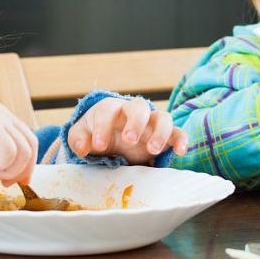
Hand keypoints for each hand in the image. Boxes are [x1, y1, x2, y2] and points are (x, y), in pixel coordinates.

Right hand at [0, 100, 37, 184]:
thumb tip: (13, 175)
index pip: (27, 138)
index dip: (27, 162)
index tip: (16, 181)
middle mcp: (0, 112)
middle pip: (30, 144)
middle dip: (21, 169)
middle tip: (2, 182)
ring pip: (23, 150)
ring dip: (8, 169)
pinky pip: (10, 152)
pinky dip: (0, 164)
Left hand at [67, 98, 188, 164]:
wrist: (111, 137)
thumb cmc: (95, 133)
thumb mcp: (81, 135)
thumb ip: (78, 139)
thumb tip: (82, 148)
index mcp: (110, 109)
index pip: (108, 110)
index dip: (103, 126)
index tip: (98, 145)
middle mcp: (133, 112)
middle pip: (139, 106)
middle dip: (135, 122)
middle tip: (128, 140)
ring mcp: (151, 123)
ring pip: (163, 117)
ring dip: (159, 132)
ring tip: (151, 150)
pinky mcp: (165, 136)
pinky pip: (178, 132)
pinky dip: (182, 139)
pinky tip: (180, 151)